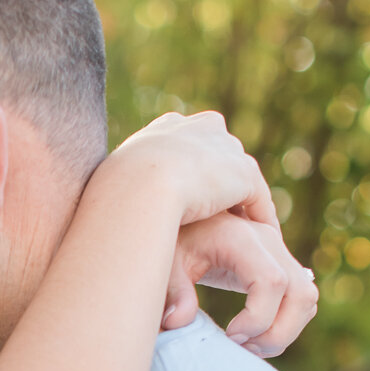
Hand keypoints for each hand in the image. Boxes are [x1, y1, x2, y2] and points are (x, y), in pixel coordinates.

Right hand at [107, 110, 277, 228]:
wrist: (141, 188)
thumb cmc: (117, 194)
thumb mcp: (112, 189)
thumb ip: (122, 195)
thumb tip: (108, 216)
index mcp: (167, 129)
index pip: (186, 144)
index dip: (188, 171)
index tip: (188, 200)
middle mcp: (200, 128)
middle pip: (218, 155)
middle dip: (221, 182)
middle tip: (222, 219)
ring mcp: (225, 148)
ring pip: (240, 178)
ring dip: (243, 203)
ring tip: (247, 234)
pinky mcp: (244, 173)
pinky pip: (257, 199)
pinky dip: (260, 219)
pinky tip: (261, 242)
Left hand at [161, 213, 318, 357]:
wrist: (189, 223)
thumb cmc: (175, 241)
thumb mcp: (167, 262)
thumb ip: (173, 292)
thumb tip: (177, 322)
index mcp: (241, 238)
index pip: (272, 282)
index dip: (258, 318)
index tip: (230, 335)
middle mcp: (269, 242)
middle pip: (301, 295)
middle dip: (277, 334)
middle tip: (241, 348)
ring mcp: (281, 253)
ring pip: (307, 300)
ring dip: (284, 333)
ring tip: (247, 345)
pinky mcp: (284, 266)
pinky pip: (302, 301)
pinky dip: (287, 325)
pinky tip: (254, 336)